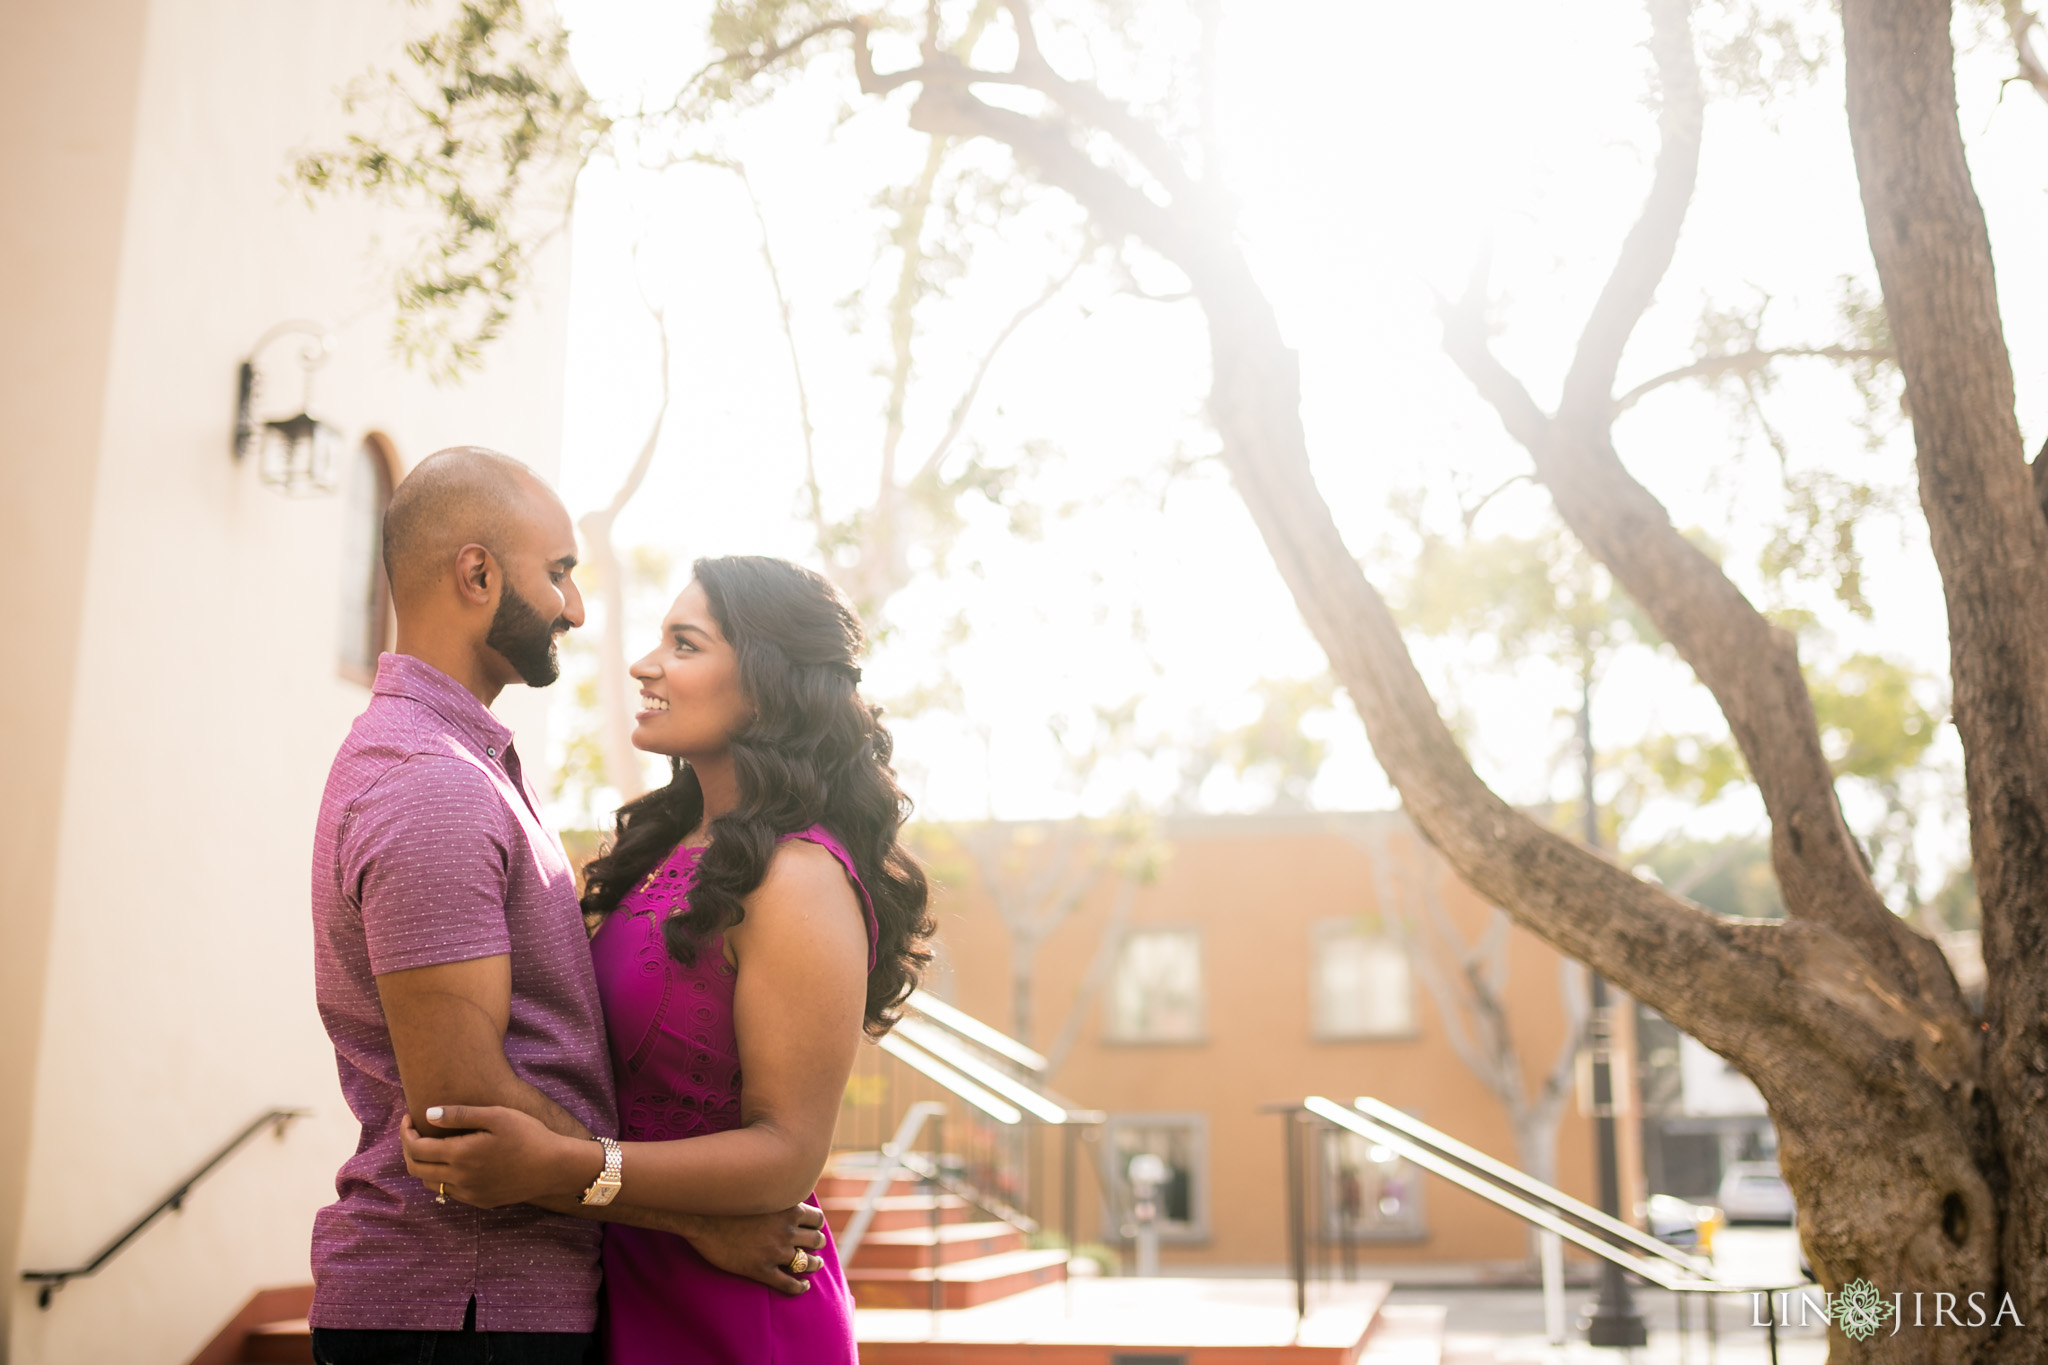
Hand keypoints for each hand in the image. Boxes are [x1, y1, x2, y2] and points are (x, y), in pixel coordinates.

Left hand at [402, 1104, 596, 1209]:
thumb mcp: (496, 1116)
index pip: (415, 1148)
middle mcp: (460, 1179)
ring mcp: (470, 1193)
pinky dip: (443, 1177)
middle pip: (416, 1169)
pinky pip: (451, 1192)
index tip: (409, 1118)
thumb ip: (460, 1115)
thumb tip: (428, 1115)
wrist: (554, 1167)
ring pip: (431, 1184)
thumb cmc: (528, 1135)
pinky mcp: (481, 1201)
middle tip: (414, 1132)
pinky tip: (455, 1162)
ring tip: (432, 1147)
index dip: (406, 1133)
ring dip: (423, 1165)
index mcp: (460, 1155)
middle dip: (408, 1149)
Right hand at [685, 1202, 828, 1295]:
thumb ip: (776, 1195)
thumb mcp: (759, 1190)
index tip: (813, 1228)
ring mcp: (775, 1252)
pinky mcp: (761, 1270)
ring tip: (813, 1265)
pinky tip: (803, 1286)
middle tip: (814, 1246)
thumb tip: (783, 1191)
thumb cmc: (727, 1200)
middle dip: (817, 1244)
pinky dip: (800, 1287)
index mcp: (788, 1209)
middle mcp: (786, 1231)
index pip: (817, 1218)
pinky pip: (790, 1284)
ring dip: (814, 1264)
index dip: (816, 1224)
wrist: (702, 1216)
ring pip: (807, 1262)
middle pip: (816, 1240)